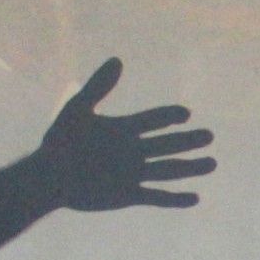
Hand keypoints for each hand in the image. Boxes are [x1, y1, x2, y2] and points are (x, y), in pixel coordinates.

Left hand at [34, 58, 215, 210]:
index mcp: (124, 129)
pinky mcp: (128, 195)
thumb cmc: (59, 141)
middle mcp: (133, 151)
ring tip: (212, 163)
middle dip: (188, 141)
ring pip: (168, 170)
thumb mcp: (79, 109)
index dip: (169, 116)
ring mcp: (132, 174)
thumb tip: (117, 59)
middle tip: (209, 136)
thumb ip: (99, 86)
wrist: (48, 177)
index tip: (184, 113)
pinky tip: (195, 198)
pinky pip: (156, 197)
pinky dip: (174, 199)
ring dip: (190, 168)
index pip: (154, 120)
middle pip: (168, 144)